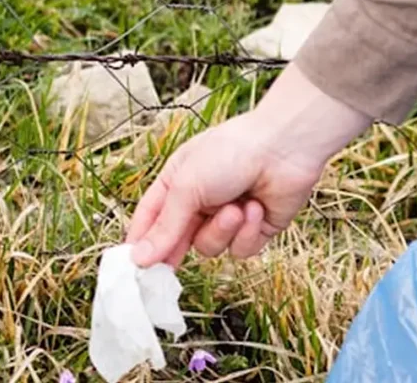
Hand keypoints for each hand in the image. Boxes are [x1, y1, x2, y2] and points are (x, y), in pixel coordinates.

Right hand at [125, 64, 371, 267]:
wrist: (286, 146)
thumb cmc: (232, 152)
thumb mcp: (188, 186)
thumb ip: (166, 225)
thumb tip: (139, 258)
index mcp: (179, 181)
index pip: (151, 218)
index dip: (141, 242)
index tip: (131, 269)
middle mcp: (202, 200)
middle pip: (179, 240)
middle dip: (178, 250)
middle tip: (168, 269)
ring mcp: (229, 215)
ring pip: (210, 247)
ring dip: (222, 231)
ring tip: (236, 208)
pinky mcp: (256, 228)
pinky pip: (240, 249)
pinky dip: (247, 232)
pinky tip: (256, 208)